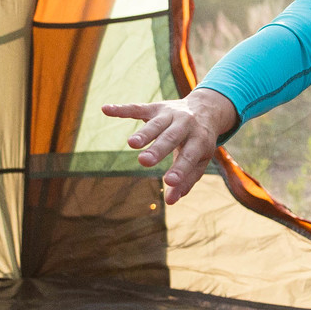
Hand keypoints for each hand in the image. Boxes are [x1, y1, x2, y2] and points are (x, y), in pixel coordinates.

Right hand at [100, 89, 239, 202]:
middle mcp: (186, 124)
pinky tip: (106, 110)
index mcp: (199, 140)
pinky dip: (121, 109)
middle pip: (171, 137)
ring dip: (143, 133)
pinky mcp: (155, 108)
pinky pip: (137, 108)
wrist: (205, 108)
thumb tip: (170, 201)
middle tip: (145, 161)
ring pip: (155, 124)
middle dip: (158, 149)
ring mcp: (170, 114)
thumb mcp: (199, 161)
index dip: (180, 169)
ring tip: (131, 144)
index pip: (189, 156)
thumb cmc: (199, 142)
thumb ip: (186, 181)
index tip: (169, 182)